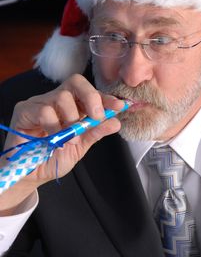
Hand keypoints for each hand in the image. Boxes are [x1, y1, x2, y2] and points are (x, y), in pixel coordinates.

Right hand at [0, 74, 123, 210]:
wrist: (32, 174)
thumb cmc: (54, 157)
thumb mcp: (80, 146)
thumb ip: (95, 132)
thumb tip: (116, 122)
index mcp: (73, 106)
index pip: (91, 93)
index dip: (106, 97)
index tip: (120, 106)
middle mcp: (57, 100)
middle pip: (76, 82)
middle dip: (91, 97)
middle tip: (96, 116)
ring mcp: (40, 102)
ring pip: (62, 96)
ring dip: (71, 119)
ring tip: (70, 138)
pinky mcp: (24, 110)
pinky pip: (44, 110)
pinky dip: (54, 126)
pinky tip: (54, 139)